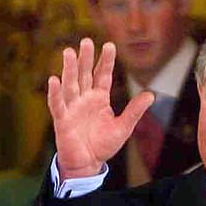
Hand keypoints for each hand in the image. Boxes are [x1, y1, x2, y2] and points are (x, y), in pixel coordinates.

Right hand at [47, 38, 153, 179]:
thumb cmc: (103, 145)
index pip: (103, 75)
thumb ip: (135, 111)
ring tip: (69, 52)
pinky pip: (57, 105)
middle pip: (85, 75)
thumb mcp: (123, 127)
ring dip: (69, 69)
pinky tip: (54, 80)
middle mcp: (84, 99)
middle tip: (86, 41)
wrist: (88, 163)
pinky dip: (55, 93)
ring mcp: (72, 107)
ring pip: (70, 85)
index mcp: (99, 98)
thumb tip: (151, 94)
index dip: (106, 61)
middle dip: (86, 59)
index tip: (110, 45)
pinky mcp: (62, 120)